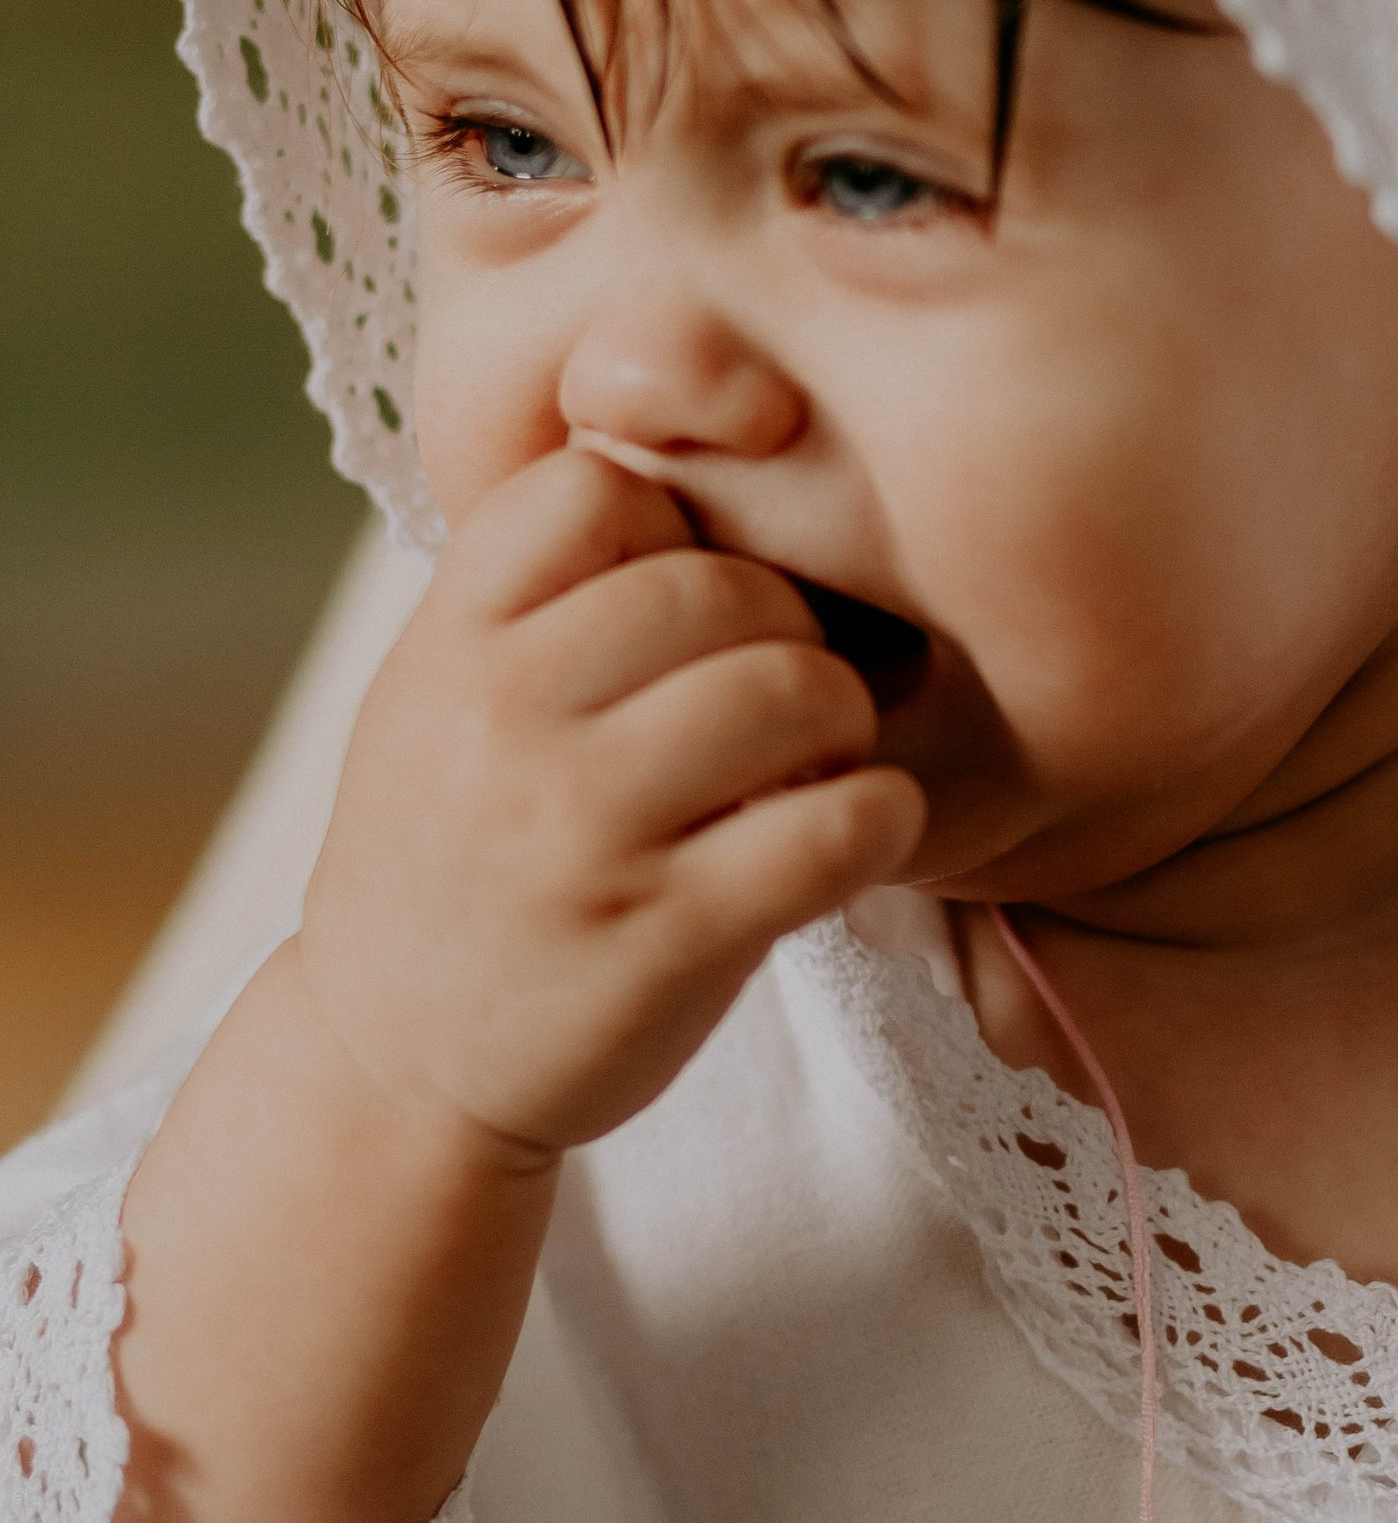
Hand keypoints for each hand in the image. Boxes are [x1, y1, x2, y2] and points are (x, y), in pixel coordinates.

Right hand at [111, 450, 923, 1522]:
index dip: (676, 524)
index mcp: (451, 643)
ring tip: (814, 769)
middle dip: (785, 632)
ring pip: (794, 686)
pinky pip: (839, 825)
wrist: (394, 1068)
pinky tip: (849, 839)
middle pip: (723, 583)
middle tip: (783, 701)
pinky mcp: (669, 937)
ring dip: (842, 723)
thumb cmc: (456, 856)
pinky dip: (879, 820)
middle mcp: (506, 721)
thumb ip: (537, 593)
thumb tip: (693, 453)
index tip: (689, 599)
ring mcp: (585, 833)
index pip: (597, 483)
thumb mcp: (439, 697)